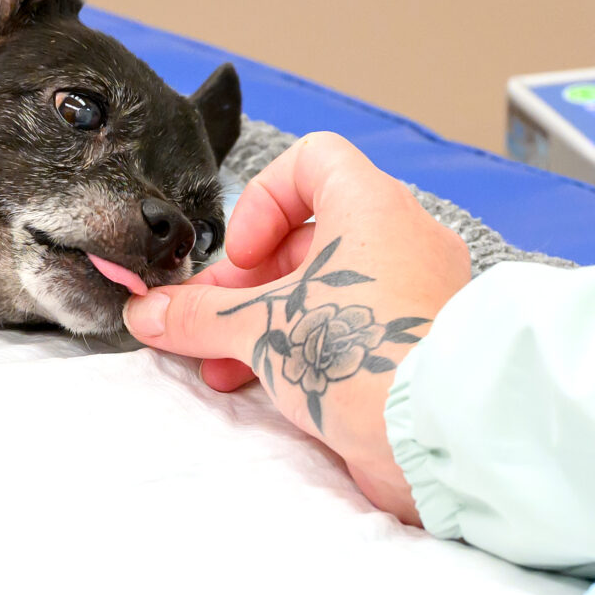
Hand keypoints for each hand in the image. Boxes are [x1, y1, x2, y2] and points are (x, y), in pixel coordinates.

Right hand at [121, 134, 471, 518]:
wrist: (442, 433)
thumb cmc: (369, 356)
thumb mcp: (261, 328)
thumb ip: (200, 316)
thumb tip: (153, 313)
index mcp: (371, 207)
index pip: (311, 161)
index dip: (262, 201)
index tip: (237, 254)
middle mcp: (404, 240)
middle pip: (309, 237)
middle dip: (248, 283)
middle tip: (209, 321)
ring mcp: (417, 293)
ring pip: (328, 289)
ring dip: (268, 322)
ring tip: (225, 365)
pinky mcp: (417, 344)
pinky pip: (353, 329)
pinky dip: (307, 348)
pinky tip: (268, 385)